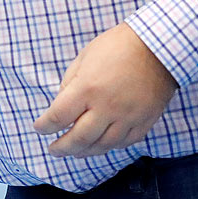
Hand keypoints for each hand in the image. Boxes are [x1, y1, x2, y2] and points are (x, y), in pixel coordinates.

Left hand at [34, 22, 178, 157]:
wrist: (157, 46)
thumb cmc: (116, 47)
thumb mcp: (83, 58)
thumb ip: (69, 85)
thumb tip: (62, 108)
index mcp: (87, 88)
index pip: (58, 117)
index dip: (44, 126)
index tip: (39, 128)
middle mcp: (106, 107)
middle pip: (79, 139)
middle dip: (62, 148)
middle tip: (53, 150)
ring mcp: (127, 117)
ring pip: (102, 146)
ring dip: (84, 152)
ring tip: (74, 152)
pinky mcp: (144, 121)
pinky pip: (125, 142)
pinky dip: (109, 147)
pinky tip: (100, 145)